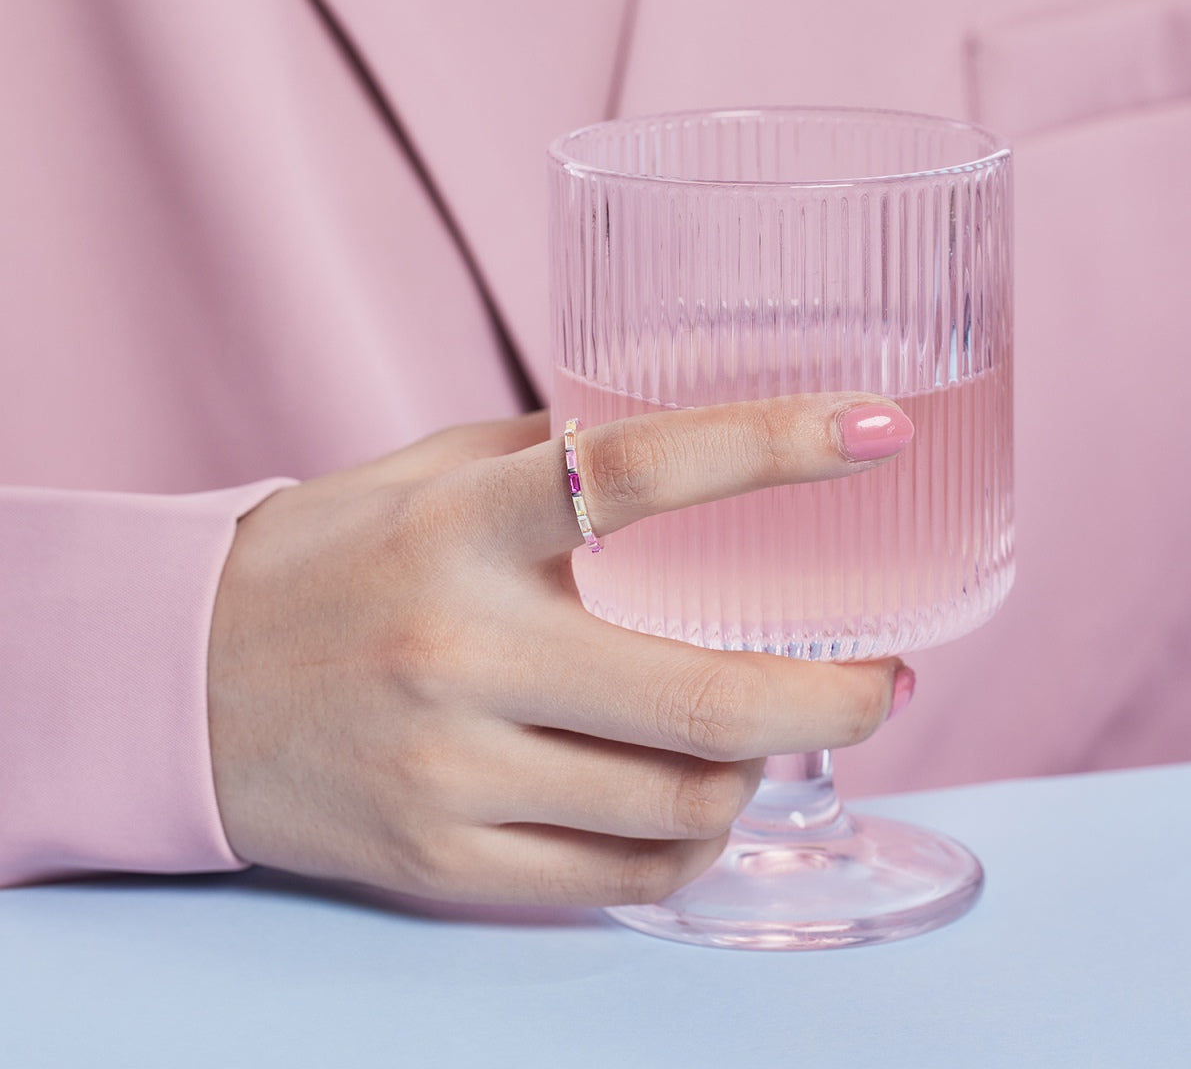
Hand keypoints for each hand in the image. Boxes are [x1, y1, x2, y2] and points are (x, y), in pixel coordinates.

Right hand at [207, 395, 913, 905]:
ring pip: (679, 804)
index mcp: (459, 525)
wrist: (181, 682)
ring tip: (773, 735)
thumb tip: (685, 439)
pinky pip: (619, 880)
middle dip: (837, 694)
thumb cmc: (320, 562)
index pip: (643, 471)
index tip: (879, 431)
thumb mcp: (423, 474)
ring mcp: (450, 772)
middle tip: (888, 675)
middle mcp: (458, 649)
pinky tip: (696, 804)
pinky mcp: (440, 864)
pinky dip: (689, 843)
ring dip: (760, 771)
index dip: (779, 446)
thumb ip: (551, 454)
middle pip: (707, 696)